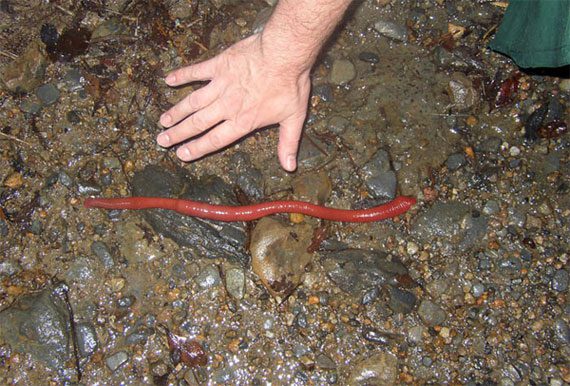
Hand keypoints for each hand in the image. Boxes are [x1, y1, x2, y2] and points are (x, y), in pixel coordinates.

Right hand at [157, 33, 310, 171]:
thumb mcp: (294, 118)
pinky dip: (182, 75)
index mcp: (242, 121)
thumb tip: (289, 167)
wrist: (284, 53)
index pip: (215, 140)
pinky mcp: (219, 65)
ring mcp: (220, 85)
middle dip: (178, 134)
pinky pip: (196, 71)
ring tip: (163, 121)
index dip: (197, 148)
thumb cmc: (290, 86)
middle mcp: (227, 106)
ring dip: (176, 112)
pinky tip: (168, 80)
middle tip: (162, 141)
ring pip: (193, 102)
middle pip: (198, 123)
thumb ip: (287, 143)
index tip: (182, 154)